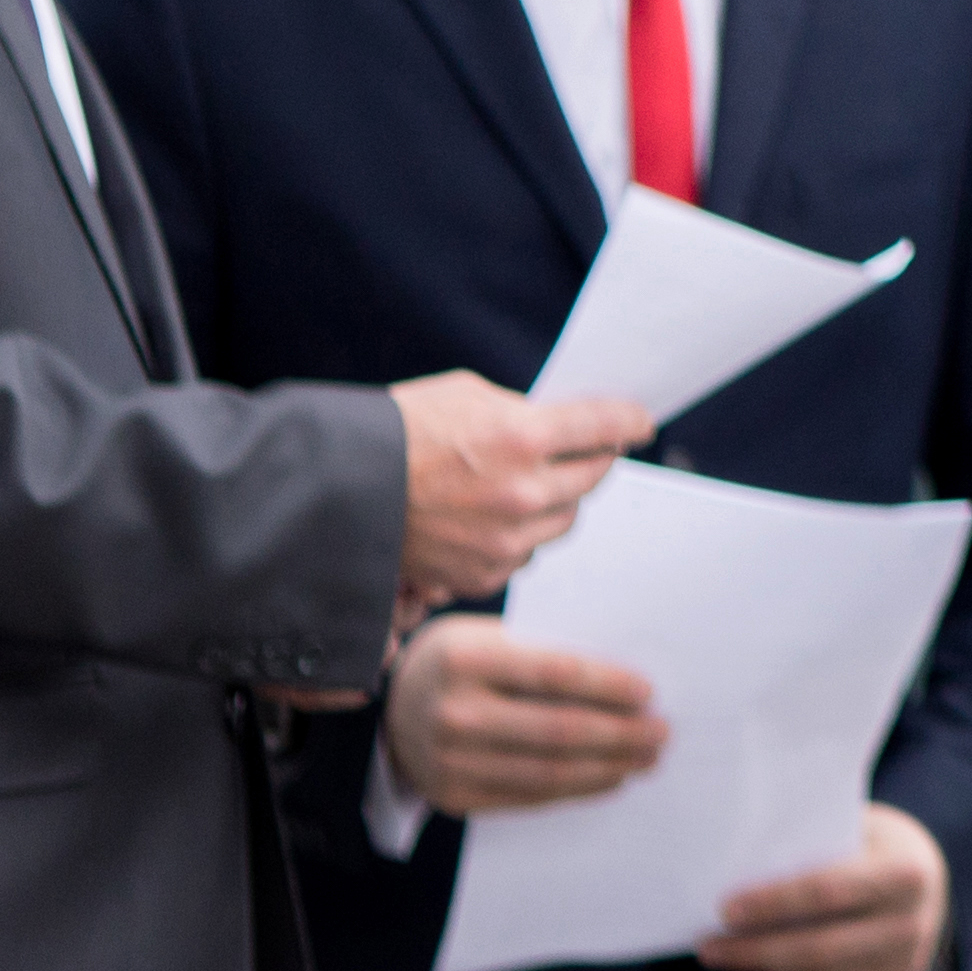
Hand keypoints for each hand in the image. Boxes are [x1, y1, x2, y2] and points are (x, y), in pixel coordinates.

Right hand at [384, 617, 669, 815]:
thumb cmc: (461, 661)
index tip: (649, 693)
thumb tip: (625, 684)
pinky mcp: (454, 797)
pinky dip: (575, 790)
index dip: (609, 686)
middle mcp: (454, 713)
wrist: (395, 708)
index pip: (555, 674)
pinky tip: (608, 778)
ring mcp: (450, 762)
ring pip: (547, 772)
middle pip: (558, 731)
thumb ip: (545, 653)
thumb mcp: (492, 637)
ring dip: (608, 768)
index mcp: (467, 660)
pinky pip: (528, 798)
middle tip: (661, 733)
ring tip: (644, 759)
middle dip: (621, 735)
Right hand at [386, 373, 644, 606]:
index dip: (629, 421)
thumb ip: (523, 413)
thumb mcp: (467, 396)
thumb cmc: (395, 432)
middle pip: (593, 478)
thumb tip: (564, 425)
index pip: (605, 426)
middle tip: (588, 451)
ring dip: (558, 502)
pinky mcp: (480, 574)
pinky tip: (496, 518)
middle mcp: (523, 492)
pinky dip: (520, 536)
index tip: (640, 423)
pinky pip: (524, 554)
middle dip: (593, 461)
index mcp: (523, 436)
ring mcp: (503, 539)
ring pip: (564, 521)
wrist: (331, 491)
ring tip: (533, 485)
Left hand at [702, 802, 950, 970]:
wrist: (928, 878)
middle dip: (754, 952)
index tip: (725, 910)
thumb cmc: (871, 846)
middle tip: (709, 948)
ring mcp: (905, 968)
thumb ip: (810, 844)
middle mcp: (912, 926)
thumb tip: (737, 867)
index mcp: (906, 874)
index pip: (829, 893)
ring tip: (741, 956)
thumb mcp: (856, 828)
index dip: (773, 903)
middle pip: (818, 951)